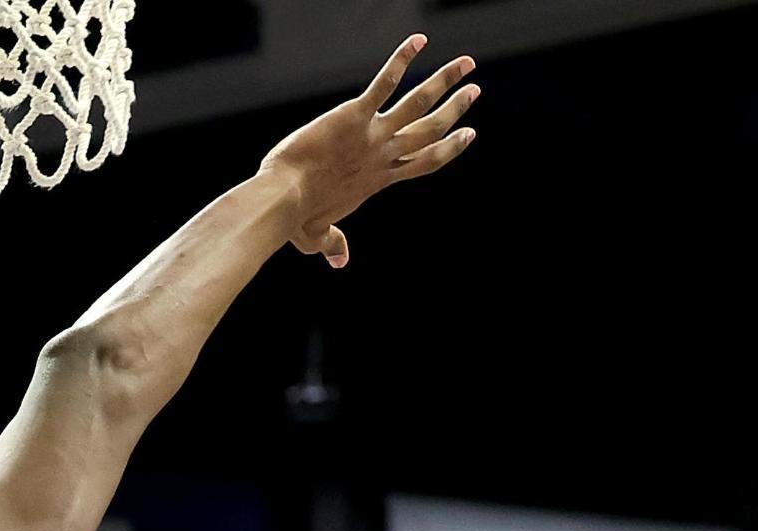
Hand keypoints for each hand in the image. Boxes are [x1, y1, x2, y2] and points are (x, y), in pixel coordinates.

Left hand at [259, 34, 480, 267]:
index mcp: (378, 180)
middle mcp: (383, 156)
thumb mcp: (316, 237)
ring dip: (445, 82)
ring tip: (467, 64)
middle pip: (430, 132)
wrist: (282, 200)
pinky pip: (384, 84)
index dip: (448, 149)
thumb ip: (332, 245)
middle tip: (475, 92)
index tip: (468, 135)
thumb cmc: (294, 219)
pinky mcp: (354, 116)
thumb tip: (339, 262)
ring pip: (419, 105)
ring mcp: (373, 135)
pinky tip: (417, 41)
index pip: (423, 163)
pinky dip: (401, 60)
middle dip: (455, 111)